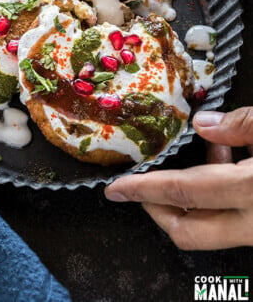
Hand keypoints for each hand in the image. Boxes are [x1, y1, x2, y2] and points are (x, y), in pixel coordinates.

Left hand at [104, 107, 252, 249]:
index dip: (144, 188)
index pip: (182, 191)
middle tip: (139, 189)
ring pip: (210, 231)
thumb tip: (201, 124)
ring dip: (192, 201)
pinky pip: (233, 224)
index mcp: (251, 191)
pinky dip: (219, 201)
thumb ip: (239, 125)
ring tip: (200, 158)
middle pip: (188, 231)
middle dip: (156, 210)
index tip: (116, 188)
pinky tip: (228, 164)